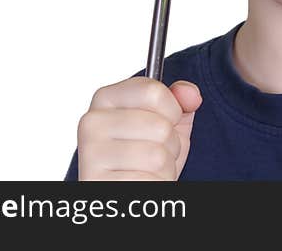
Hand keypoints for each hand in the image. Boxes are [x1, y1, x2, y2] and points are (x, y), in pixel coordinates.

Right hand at [76, 76, 201, 179]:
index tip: (165, 119)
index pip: (153, 91)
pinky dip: (154, 184)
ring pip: (157, 156)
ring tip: (147, 168)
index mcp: (106, 98)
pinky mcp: (97, 181)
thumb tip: (190, 93)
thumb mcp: (168, 122)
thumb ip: (180, 101)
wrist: (128, 189)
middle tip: (153, 152)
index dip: (172, 110)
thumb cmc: (145, 156)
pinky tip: (139, 181)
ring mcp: (91, 153)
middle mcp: (92, 122)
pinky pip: (148, 181)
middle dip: (170, 144)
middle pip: (160, 126)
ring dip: (164, 167)